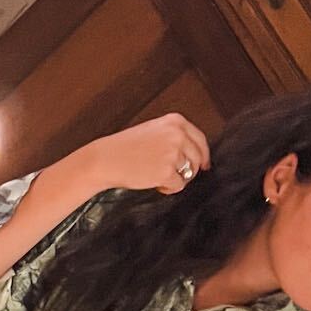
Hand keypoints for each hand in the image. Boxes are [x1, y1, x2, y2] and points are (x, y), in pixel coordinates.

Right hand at [77, 112, 210, 197]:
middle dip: (189, 170)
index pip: (200, 140)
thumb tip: (195, 155)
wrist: (106, 159)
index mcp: (176, 122)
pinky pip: (179, 185)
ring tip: (156, 177)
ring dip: (175, 179)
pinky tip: (154, 183)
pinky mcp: (166, 171)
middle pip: (198, 158)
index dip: (203, 155)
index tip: (204, 164)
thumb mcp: (153, 131)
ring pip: (189, 173)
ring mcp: (173, 153)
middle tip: (174, 175)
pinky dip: (168, 188)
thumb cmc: (125, 148)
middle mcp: (177, 135)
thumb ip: (174, 137)